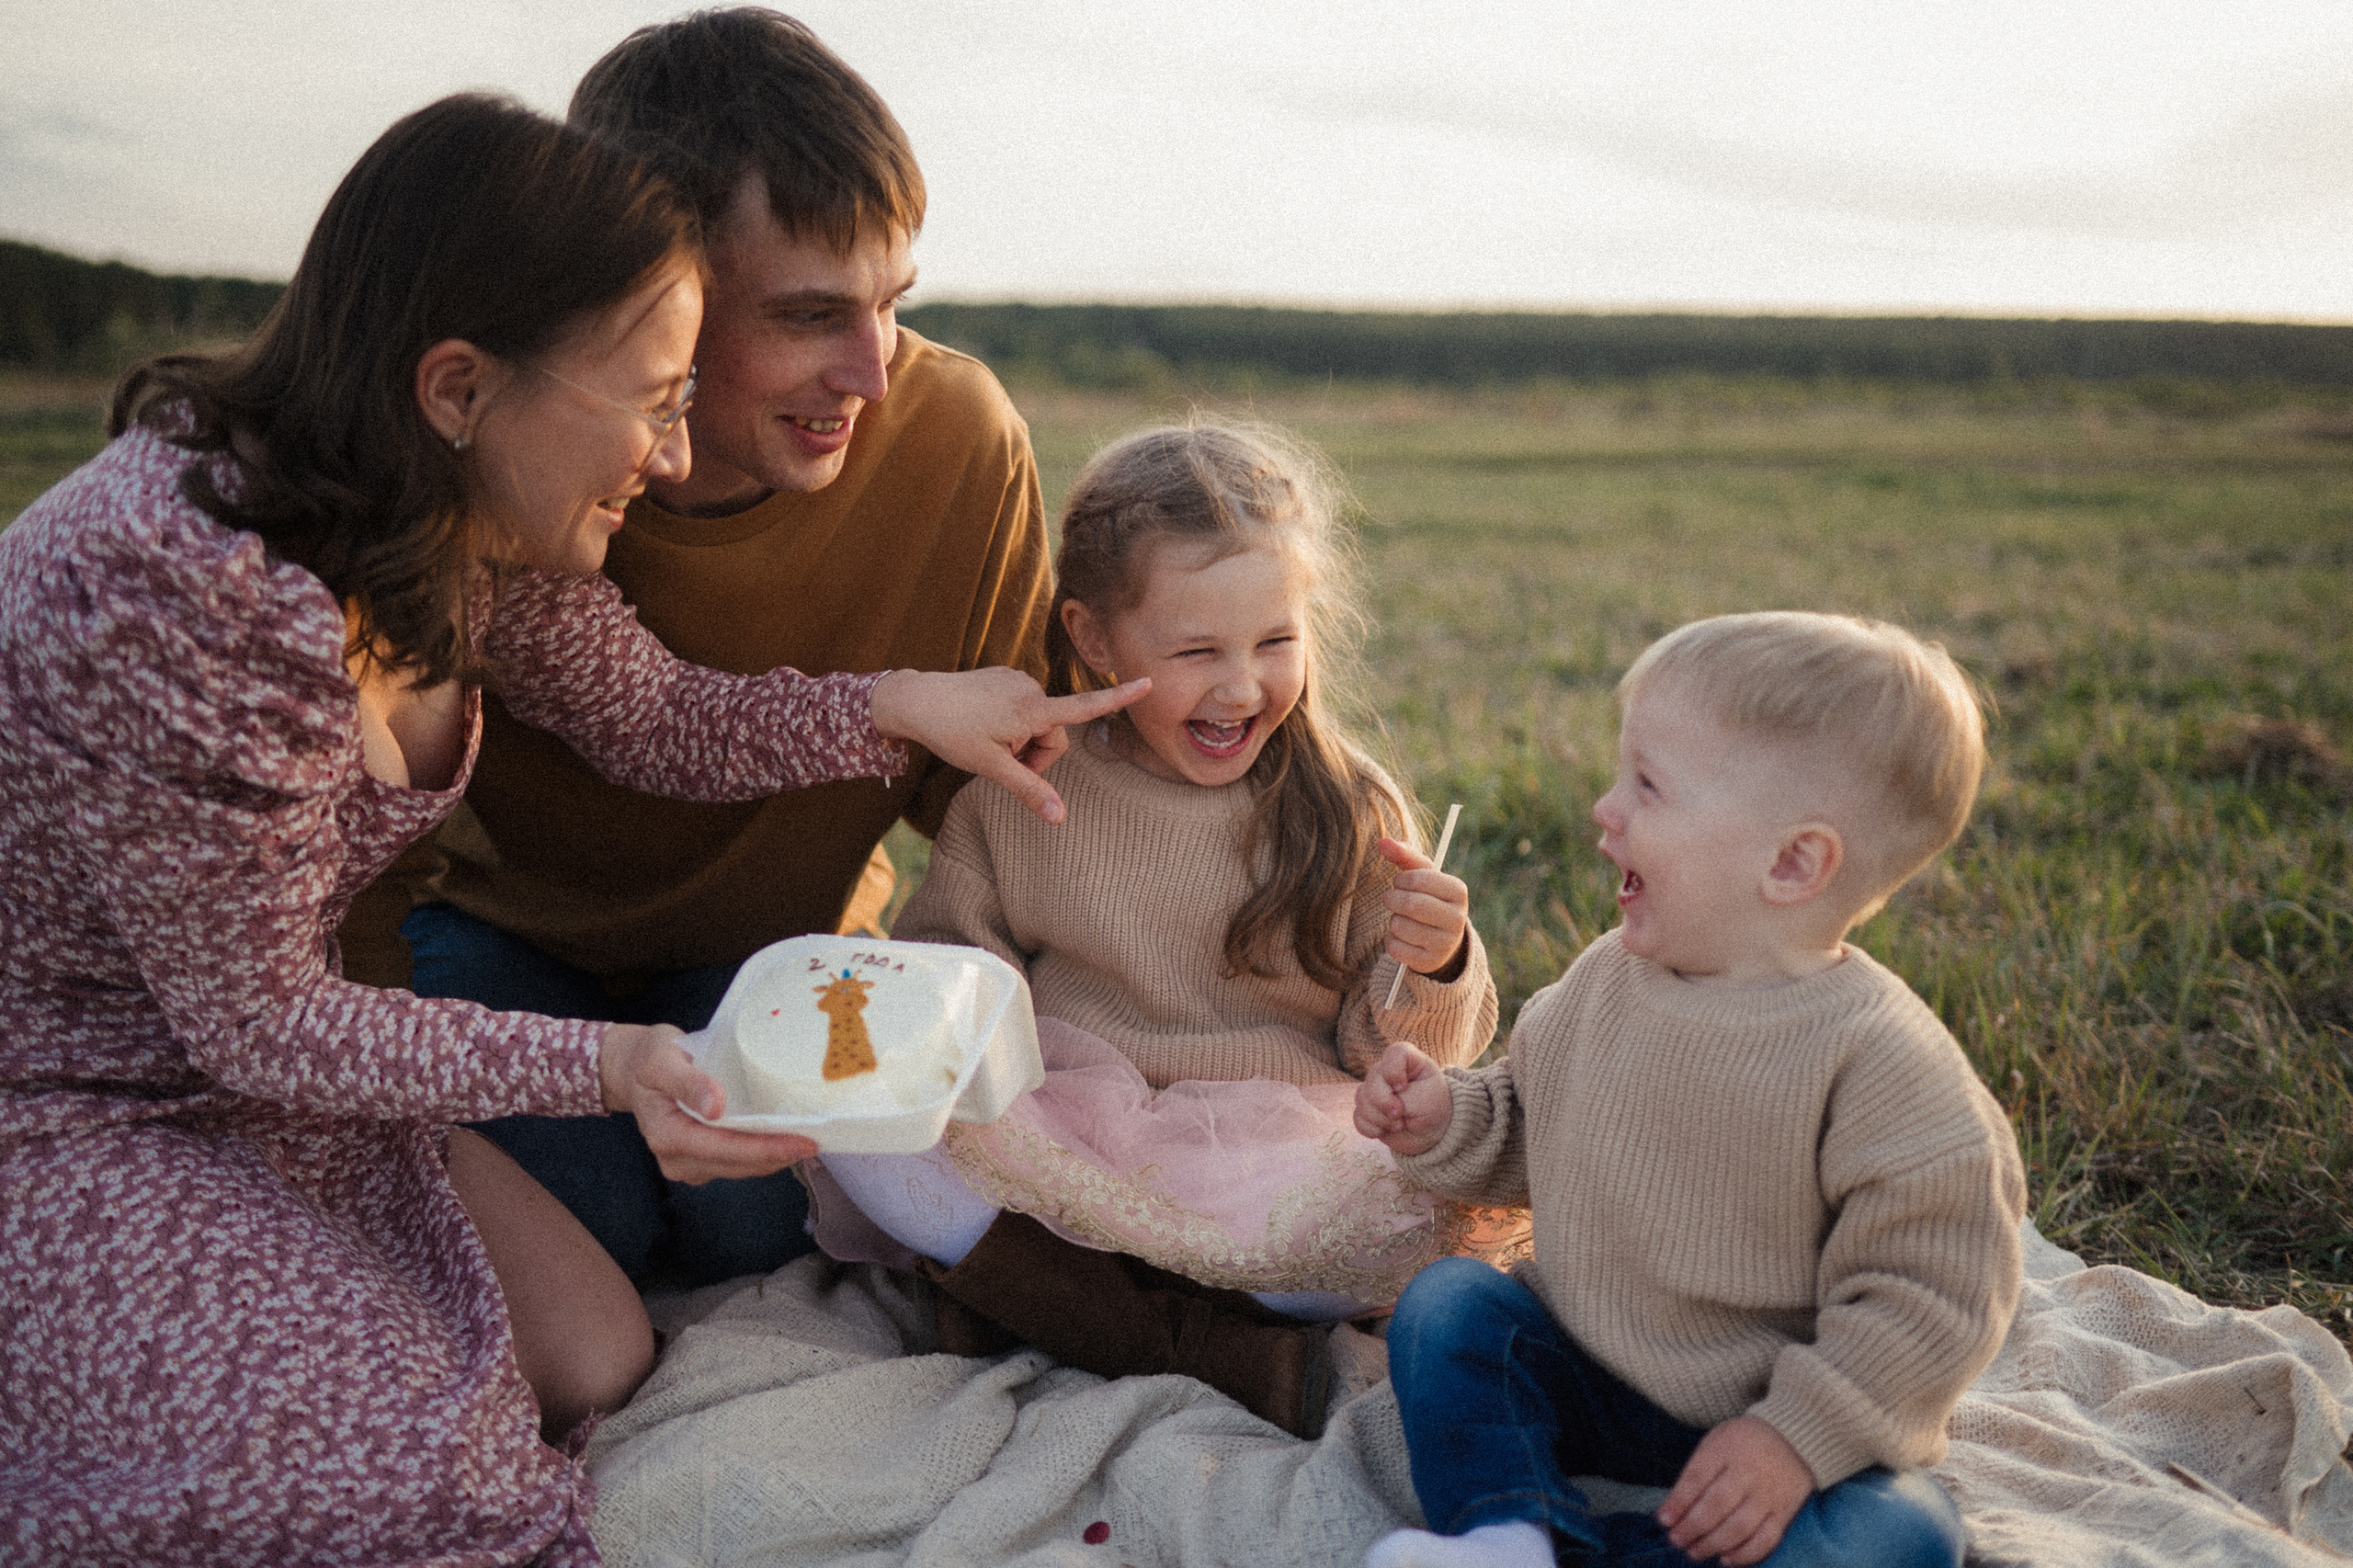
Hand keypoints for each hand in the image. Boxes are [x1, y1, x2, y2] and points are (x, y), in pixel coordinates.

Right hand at [597, 1023, 818, 1184]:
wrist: (633, 1067)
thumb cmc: (648, 1058)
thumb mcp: (661, 1059)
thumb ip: (687, 1081)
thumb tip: (715, 1106)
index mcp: (667, 1135)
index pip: (725, 1149)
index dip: (766, 1149)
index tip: (801, 1144)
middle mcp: (676, 1159)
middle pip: (737, 1164)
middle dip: (777, 1156)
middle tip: (817, 1141)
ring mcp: (687, 1163)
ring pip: (739, 1168)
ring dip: (772, 1157)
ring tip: (806, 1141)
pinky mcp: (699, 1160)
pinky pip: (735, 1162)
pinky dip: (761, 1153)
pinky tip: (782, 1140)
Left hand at [871, 667, 1150, 823]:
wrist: (916, 700)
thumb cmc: (953, 733)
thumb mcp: (990, 768)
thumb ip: (1028, 790)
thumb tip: (1059, 818)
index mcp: (1032, 710)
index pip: (1084, 706)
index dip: (1118, 697)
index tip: (1148, 681)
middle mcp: (1031, 688)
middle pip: (1054, 734)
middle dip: (1035, 753)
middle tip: (1002, 760)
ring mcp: (1018, 679)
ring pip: (1037, 722)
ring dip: (1021, 738)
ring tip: (988, 739)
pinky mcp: (1006, 675)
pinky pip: (1022, 707)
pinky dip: (1010, 722)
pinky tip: (983, 723)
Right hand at [1353, 1040, 1453, 1155]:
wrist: (1433, 1130)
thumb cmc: (1433, 1107)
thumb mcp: (1426, 1101)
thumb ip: (1403, 1100)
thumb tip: (1377, 1108)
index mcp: (1408, 1060)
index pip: (1394, 1053)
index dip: (1394, 1071)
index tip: (1403, 1087)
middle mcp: (1386, 1071)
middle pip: (1373, 1080)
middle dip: (1384, 1102)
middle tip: (1400, 1114)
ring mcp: (1374, 1090)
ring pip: (1362, 1099)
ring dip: (1380, 1118)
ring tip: (1399, 1125)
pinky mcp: (1367, 1109)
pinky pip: (1358, 1117)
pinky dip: (1372, 1128)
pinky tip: (1385, 1130)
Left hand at [1377, 836, 1470, 978]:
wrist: (1442, 940)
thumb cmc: (1428, 898)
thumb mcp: (1421, 875)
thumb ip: (1404, 855)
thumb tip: (1383, 841)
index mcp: (1458, 891)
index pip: (1420, 878)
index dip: (1402, 879)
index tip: (1400, 882)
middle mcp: (1457, 918)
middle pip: (1411, 904)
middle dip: (1393, 899)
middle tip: (1392, 899)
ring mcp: (1445, 943)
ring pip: (1400, 926)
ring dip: (1392, 920)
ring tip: (1401, 918)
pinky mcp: (1430, 961)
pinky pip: (1396, 947)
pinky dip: (1391, 940)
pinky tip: (1402, 937)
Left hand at [1658, 1416, 1813, 1566]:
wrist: (1791, 1438)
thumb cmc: (1742, 1443)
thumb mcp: (1715, 1442)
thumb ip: (1696, 1472)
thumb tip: (1674, 1509)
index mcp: (1726, 1448)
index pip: (1697, 1477)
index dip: (1678, 1502)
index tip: (1664, 1520)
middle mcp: (1748, 1472)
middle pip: (1716, 1505)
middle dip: (1692, 1527)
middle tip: (1676, 1540)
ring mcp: (1768, 1494)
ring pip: (1739, 1526)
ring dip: (1713, 1544)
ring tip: (1694, 1552)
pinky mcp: (1784, 1512)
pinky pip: (1766, 1539)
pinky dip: (1745, 1554)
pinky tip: (1726, 1559)